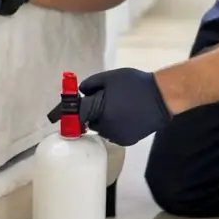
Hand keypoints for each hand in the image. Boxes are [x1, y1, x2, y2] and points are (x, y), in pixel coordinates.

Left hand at [49, 68, 171, 145]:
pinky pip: (114, 133)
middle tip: (103, 102)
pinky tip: (126, 115)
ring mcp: (118, 136)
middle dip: (93, 114)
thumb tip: (81, 93)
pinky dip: (115, 126)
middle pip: (90, 123)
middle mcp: (106, 128)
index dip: (68, 114)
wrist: (162, 97)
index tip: (56, 115)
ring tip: (118, 107)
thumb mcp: (110, 78)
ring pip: (102, 129)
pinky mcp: (128, 140)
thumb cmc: (135, 84)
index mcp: (100, 111)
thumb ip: (91, 84)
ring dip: (104, 120)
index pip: (78, 116)